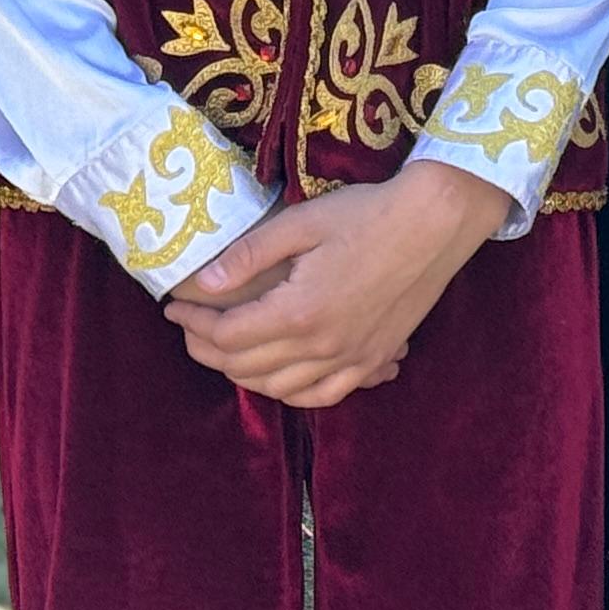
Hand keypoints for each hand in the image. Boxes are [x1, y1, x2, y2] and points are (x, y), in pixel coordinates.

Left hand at [165, 163, 506, 407]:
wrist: (435, 223)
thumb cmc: (367, 214)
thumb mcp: (300, 223)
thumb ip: (249, 257)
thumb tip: (204, 283)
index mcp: (298, 312)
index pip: (227, 335)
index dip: (193, 323)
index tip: (173, 306)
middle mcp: (322, 347)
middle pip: (247, 367)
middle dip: (207, 349)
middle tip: (189, 326)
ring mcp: (351, 359)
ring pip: (281, 388)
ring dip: (244, 375)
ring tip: (224, 351)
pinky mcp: (374, 360)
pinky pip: (325, 395)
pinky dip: (293, 393)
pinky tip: (280, 379)